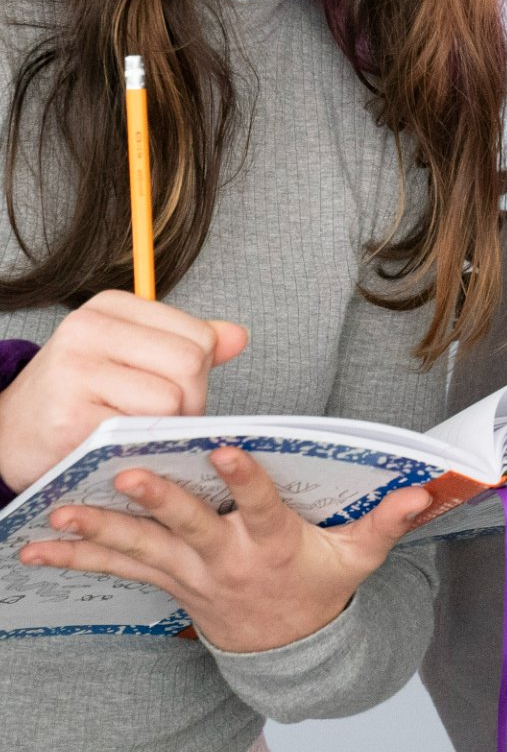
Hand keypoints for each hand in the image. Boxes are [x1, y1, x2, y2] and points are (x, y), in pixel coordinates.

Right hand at [0, 292, 249, 492]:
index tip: (172, 388)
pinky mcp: (69, 417)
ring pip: (170, 400)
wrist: (7, 434)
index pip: (200, 335)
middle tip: (160, 417)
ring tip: (136, 429)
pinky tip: (117, 444)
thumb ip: (187, 344)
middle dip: (190, 401)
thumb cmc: (79, 394)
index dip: (200, 372)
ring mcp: (74, 371)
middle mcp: (87, 329)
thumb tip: (239, 336)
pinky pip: (139, 432)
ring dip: (166, 427)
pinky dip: (140, 445)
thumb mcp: (131, 354)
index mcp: (110, 306)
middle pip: (190, 365)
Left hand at [19, 447, 428, 651]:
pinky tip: (35, 547)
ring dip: (98, 533)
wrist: (284, 654)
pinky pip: (117, 571)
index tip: (223, 447)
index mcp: (275, 545)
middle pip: (188, 528)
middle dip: (157, 502)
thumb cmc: (321, 589)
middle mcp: (227, 561)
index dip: (243, 478)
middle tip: (125, 476)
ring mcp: (191, 576)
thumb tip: (424, 491)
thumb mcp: (359, 558)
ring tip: (60, 512)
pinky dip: (75, 559)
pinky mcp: (167, 584)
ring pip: (142, 551)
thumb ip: (387, 522)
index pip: (259, 507)